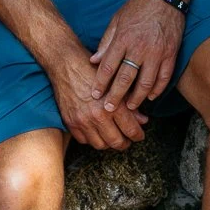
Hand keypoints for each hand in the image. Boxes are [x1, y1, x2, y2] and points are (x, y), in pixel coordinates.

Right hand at [47, 36, 148, 151]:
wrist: (66, 64)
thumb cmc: (93, 70)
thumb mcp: (116, 83)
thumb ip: (130, 103)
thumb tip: (143, 121)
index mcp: (113, 105)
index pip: (131, 130)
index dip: (138, 135)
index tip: (139, 135)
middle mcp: (98, 116)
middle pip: (117, 142)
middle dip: (125, 143)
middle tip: (128, 139)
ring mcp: (82, 121)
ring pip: (101, 145)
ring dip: (108, 143)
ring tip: (112, 136)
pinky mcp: (70, 122)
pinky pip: (84, 140)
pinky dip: (92, 139)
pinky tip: (96, 131)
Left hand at [88, 0, 185, 115]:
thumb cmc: (137, 8)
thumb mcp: (116, 21)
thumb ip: (105, 42)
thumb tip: (93, 61)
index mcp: (123, 39)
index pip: (108, 67)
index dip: (100, 84)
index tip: (94, 96)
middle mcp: (139, 48)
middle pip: (125, 79)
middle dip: (116, 97)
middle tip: (108, 110)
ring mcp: (157, 52)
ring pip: (146, 83)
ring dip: (137, 98)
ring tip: (130, 107)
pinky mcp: (171, 54)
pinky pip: (164, 77)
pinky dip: (157, 89)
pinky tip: (150, 97)